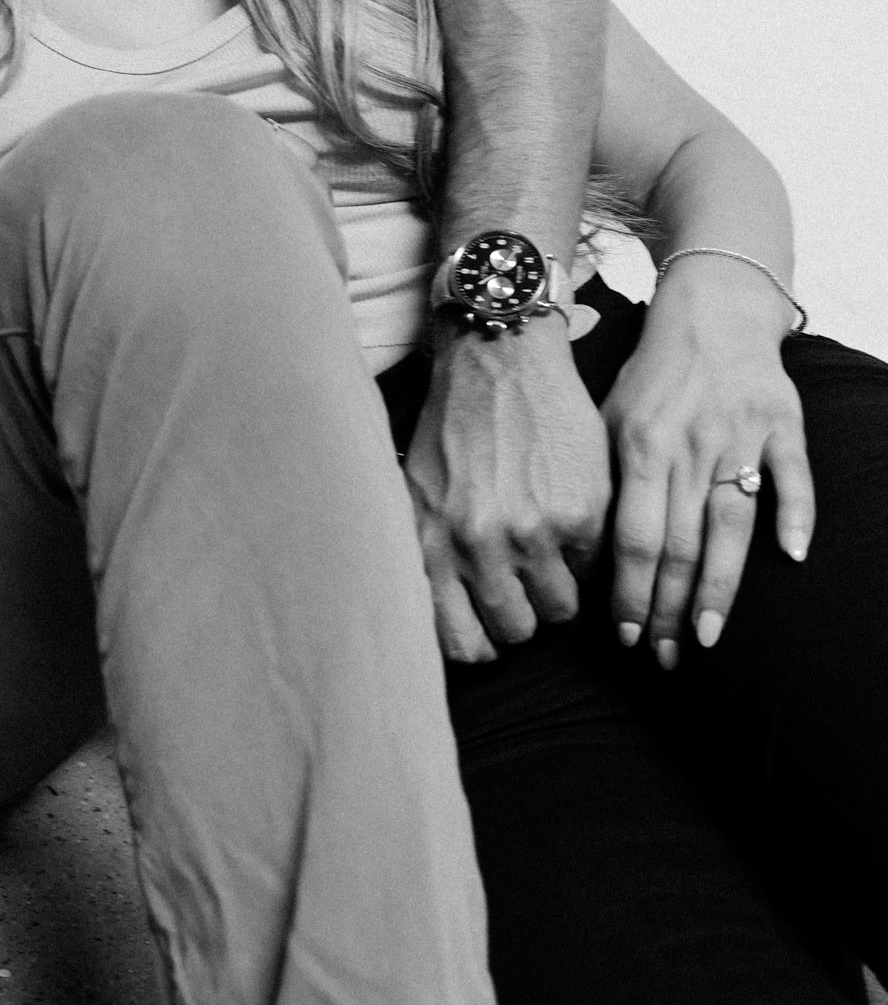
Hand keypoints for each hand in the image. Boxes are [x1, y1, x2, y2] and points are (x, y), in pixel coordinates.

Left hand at [406, 315, 611, 662]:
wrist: (499, 359)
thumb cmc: (453, 424)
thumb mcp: (415, 491)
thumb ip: (428, 556)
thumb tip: (445, 622)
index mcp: (432, 544)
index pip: (459, 644)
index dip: (479, 643)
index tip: (488, 628)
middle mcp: (478, 546)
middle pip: (515, 632)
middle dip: (521, 614)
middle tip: (523, 583)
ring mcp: (531, 533)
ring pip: (559, 610)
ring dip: (556, 587)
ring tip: (546, 548)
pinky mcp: (579, 515)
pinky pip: (589, 569)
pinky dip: (581, 552)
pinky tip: (564, 512)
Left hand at [602, 260, 811, 667]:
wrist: (710, 314)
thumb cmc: (652, 376)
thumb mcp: (607, 416)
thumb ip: (605, 478)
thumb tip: (585, 552)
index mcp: (640, 445)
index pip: (635, 536)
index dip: (631, 592)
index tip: (627, 638)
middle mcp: (689, 446)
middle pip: (680, 543)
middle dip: (670, 609)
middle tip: (665, 658)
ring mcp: (739, 437)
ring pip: (731, 525)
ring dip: (719, 587)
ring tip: (707, 637)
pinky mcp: (782, 426)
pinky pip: (793, 477)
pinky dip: (797, 515)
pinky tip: (793, 559)